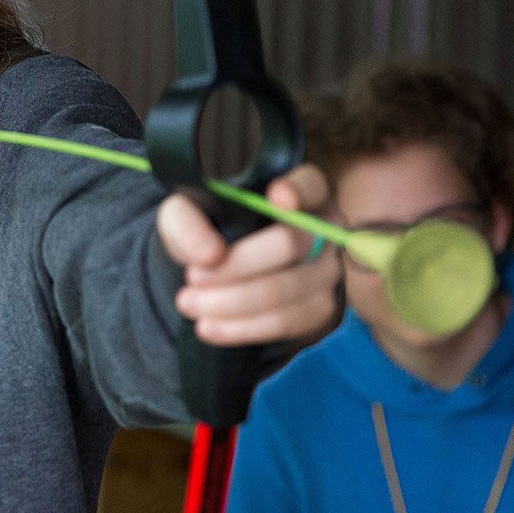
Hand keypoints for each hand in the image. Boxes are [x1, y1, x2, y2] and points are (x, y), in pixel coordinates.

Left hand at [156, 164, 343, 345]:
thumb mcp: (185, 215)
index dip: (299, 191)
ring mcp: (328, 271)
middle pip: (290, 244)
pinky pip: (285, 323)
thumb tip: (209, 255)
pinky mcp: (320, 309)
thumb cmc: (208, 229)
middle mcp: (324, 228)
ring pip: (284, 290)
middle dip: (236, 266)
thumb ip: (188, 223)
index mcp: (301, 191)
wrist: (217, 272)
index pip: (311, 184)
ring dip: (231, 302)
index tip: (275, 198)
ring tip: (189, 304)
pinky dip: (242, 328)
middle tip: (192, 277)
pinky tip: (209, 327)